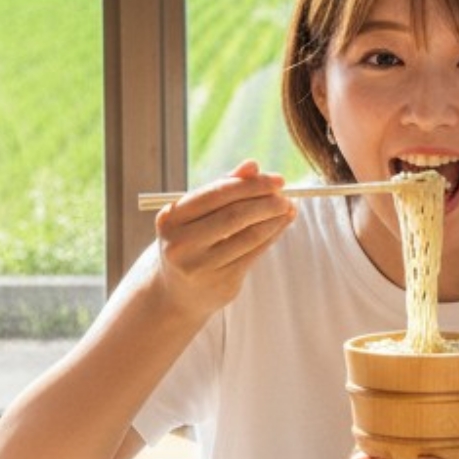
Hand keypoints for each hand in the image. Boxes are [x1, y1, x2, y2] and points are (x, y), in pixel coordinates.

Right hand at [150, 160, 293, 318]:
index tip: (276, 180)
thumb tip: (253, 165)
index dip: (250, 185)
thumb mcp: (197, 214)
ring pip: (248, 236)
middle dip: (265, 202)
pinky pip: (254, 253)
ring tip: (288, 208)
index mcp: (170, 219)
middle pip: (234, 215)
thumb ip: (223, 187)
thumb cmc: (191, 241)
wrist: (177, 293)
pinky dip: (272, 236)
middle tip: (285, 195)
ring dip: (274, 219)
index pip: (216, 193)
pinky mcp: (221, 283)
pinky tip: (281, 225)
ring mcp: (200, 266)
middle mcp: (180, 244)